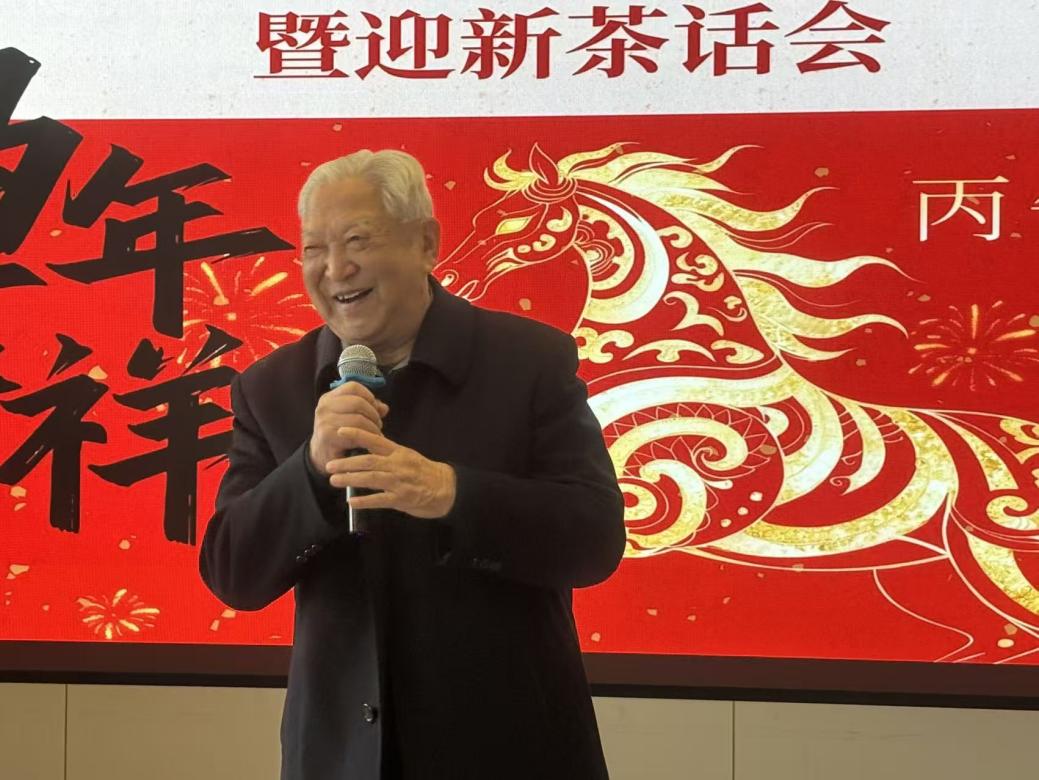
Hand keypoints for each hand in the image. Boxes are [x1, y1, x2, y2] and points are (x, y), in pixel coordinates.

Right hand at [309, 382, 388, 475]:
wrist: (321, 457)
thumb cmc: (339, 435)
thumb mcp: (351, 417)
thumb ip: (368, 409)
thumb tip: (384, 408)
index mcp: (329, 398)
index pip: (353, 387)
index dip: (369, 396)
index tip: (375, 409)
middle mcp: (324, 407)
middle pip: (358, 402)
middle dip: (373, 414)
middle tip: (378, 425)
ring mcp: (324, 421)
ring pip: (359, 418)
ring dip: (373, 428)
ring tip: (375, 435)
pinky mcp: (328, 436)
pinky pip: (355, 433)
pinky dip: (367, 438)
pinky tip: (369, 443)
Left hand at [325, 428, 456, 518]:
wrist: (444, 488)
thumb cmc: (422, 470)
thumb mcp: (406, 455)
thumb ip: (386, 452)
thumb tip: (364, 445)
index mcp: (398, 451)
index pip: (375, 440)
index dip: (357, 435)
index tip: (340, 431)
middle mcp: (398, 465)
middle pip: (369, 461)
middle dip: (347, 463)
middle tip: (329, 465)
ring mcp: (399, 482)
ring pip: (371, 479)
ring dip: (351, 479)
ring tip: (334, 480)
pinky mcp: (401, 499)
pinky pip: (380, 500)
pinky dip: (364, 501)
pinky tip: (351, 501)